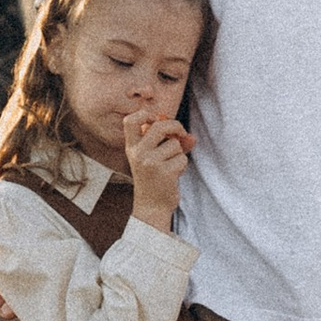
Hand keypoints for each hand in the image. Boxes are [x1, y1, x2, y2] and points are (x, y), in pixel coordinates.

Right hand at [124, 109, 193, 231]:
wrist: (151, 207)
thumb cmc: (154, 179)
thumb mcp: (155, 158)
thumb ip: (170, 144)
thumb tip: (190, 136)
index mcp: (132, 148)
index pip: (130, 121)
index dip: (144, 114)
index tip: (156, 118)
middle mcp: (138, 153)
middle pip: (159, 126)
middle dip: (175, 126)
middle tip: (180, 133)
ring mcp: (150, 162)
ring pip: (175, 144)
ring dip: (178, 154)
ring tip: (170, 166)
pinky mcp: (164, 172)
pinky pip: (182, 158)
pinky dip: (182, 165)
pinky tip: (173, 175)